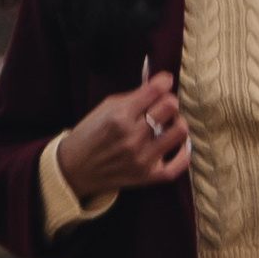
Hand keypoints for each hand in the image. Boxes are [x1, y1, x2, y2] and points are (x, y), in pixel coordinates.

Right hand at [58, 64, 192, 200]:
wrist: (75, 168)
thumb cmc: (91, 133)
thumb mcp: (105, 107)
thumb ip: (134, 95)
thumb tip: (161, 82)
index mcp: (119, 116)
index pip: (156, 90)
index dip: (164, 81)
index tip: (164, 81)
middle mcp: (132, 137)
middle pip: (171, 107)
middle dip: (168, 101)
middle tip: (161, 105)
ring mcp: (142, 159)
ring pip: (180, 130)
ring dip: (176, 123)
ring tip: (167, 124)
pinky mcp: (148, 176)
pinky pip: (180, 163)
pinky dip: (183, 151)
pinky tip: (176, 143)